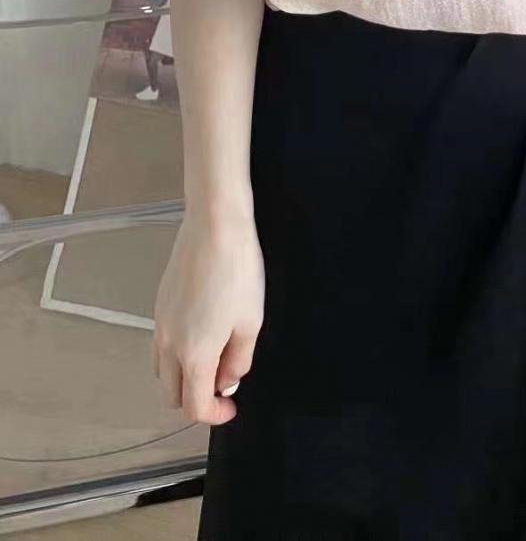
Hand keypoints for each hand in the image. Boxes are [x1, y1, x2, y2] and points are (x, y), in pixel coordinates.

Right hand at [152, 210, 264, 425]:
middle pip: (171, 394)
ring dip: (183, 376)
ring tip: (215, 355)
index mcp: (193, 354)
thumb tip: (227, 382)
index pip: (194, 406)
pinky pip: (161, 344)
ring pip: (162, 370)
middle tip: (223, 380)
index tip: (231, 407)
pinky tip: (203, 331)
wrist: (214, 227)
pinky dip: (177, 353)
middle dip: (195, 398)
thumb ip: (238, 360)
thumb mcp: (251, 321)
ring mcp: (159, 323)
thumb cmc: (238, 272)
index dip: (214, 415)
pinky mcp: (159, 304)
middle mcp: (167, 344)